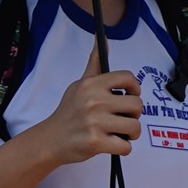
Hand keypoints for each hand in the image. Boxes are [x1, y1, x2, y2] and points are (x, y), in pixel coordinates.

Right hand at [30, 47, 141, 165]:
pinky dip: (122, 148)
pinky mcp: (96, 143)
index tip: (130, 96)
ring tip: (118, 132)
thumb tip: (102, 39)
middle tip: (122, 118)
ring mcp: (95, 123)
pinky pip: (126, 146)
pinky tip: (111, 144)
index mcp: (91, 85)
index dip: (135, 88)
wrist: (51, 139)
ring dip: (131, 133)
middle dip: (134, 115)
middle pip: (136, 104)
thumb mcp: (79, 85)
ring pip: (134, 127)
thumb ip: (94, 64)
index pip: (127, 77)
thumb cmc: (68, 112)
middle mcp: (94, 101)